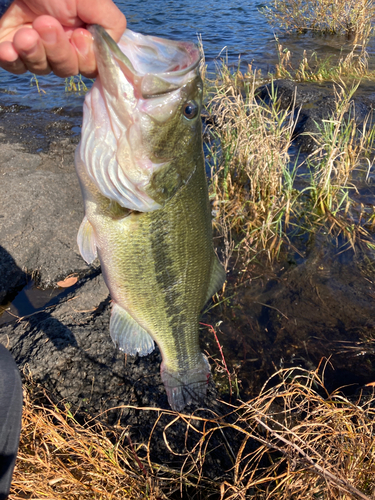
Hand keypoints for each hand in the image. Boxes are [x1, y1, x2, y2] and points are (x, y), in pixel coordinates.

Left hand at [0, 0, 125, 76]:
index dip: (84, 58)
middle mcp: (63, 45)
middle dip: (56, 51)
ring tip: (24, 35)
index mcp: (85, 37)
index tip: (78, 35)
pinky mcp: (13, 44)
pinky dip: (10, 59)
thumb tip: (110, 52)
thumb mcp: (94, 0)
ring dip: (32, 54)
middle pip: (65, 68)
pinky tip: (8, 49)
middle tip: (45, 24)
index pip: (90, 66)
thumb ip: (112, 25)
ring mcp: (38, 46)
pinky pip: (13, 64)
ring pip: (39, 68)